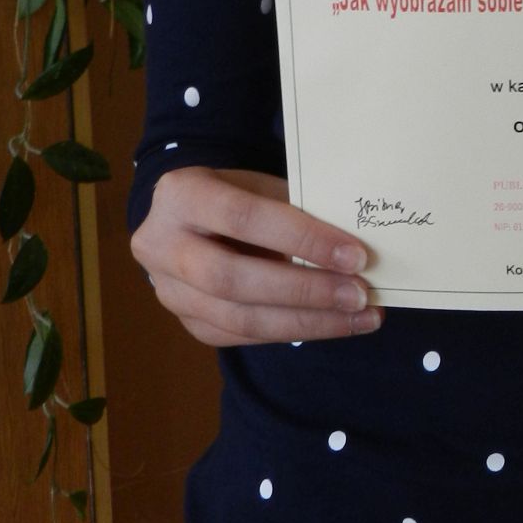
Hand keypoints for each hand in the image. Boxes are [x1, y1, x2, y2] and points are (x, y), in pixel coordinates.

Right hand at [132, 166, 383, 347]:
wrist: (186, 217)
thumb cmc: (236, 193)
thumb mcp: (260, 185)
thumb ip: (295, 210)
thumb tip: (355, 248)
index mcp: (182, 195)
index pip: (245, 219)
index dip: (303, 239)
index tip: (356, 256)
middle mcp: (162, 246)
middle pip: (234, 279)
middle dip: (305, 291)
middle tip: (360, 296)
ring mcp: (168, 291)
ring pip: (238, 319)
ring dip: (306, 322)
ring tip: (357, 317)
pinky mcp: (185, 322)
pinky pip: (241, 337)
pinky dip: (290, 331)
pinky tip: (330, 325)